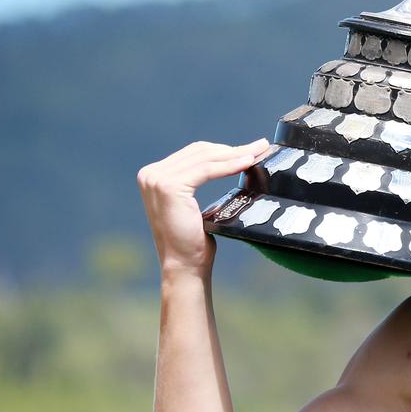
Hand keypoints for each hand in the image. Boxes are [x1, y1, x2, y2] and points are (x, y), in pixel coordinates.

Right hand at [137, 139, 269, 276]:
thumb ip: (196, 179)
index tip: (251, 148)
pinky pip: (207, 170)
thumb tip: (226, 158)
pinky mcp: (169, 186)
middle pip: (200, 152)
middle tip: (260, 146)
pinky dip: (229, 165)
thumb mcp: (192, 204)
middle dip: (232, 149)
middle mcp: (150, 174)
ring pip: (205, 158)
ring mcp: (156, 179)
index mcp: (153, 176)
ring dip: (235, 154)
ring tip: (258, 152)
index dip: (224, 149)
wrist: (184, 265)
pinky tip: (248, 163)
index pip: (194, 154)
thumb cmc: (193, 240)